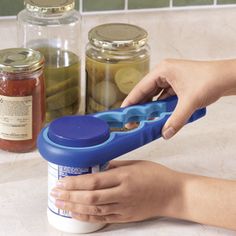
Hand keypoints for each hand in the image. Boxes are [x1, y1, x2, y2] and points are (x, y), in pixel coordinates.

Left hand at [50, 160, 182, 222]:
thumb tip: (97, 166)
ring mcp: (123, 208)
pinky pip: (103, 219)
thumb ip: (115, 165)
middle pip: (90, 197)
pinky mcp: (126, 217)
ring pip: (93, 210)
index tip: (61, 182)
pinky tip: (76, 214)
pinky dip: (87, 217)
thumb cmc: (156, 175)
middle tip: (55, 193)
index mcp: (124, 177)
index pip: (94, 181)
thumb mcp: (135, 163)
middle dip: (69, 196)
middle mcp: (122, 194)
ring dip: (74, 208)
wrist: (173, 194)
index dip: (75, 183)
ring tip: (60, 204)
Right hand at [122, 59, 235, 138]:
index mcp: (163, 70)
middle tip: (133, 120)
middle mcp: (164, 73)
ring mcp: (171, 79)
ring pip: (156, 96)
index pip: (141, 87)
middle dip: (141, 107)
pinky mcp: (178, 85)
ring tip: (144, 120)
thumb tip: (165, 133)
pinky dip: (162, 107)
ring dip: (152, 108)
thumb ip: (176, 120)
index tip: (123, 112)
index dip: (131, 101)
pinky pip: (165, 98)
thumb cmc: (210, 80)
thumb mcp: (189, 102)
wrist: (228, 77)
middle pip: (146, 92)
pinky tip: (159, 116)